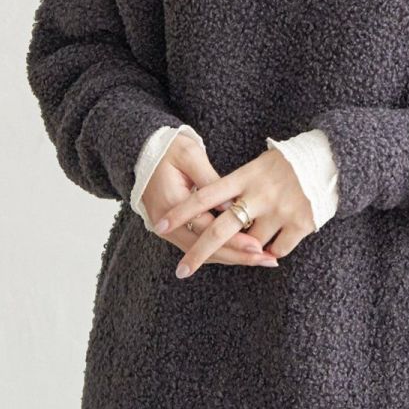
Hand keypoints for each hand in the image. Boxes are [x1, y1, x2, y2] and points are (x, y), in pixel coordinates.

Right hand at [142, 132, 273, 268]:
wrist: (143, 153)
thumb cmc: (170, 149)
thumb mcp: (190, 155)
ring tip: (262, 260)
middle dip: (238, 256)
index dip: (233, 239)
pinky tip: (244, 254)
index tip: (257, 245)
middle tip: (266, 259)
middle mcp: (168, 223)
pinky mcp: (175, 230)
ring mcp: (169, 229)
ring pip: (203, 253)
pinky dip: (222, 252)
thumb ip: (209, 180)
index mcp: (172, 203)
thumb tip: (231, 204)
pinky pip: (200, 246)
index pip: (207, 229)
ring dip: (233, 258)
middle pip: (206, 249)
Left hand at [155, 145, 314, 278]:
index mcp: (246, 176)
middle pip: (222, 229)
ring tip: (248, 245)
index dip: (182, 211)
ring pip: (251, 244)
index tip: (160, 223)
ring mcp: (281, 210)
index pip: (206, 194)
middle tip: (182, 270)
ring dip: (246, 248)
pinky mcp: (301, 223)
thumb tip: (213, 213)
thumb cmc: (288, 164)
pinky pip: (277, 250)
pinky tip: (269, 250)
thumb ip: (236, 186)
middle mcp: (260, 194)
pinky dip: (270, 253)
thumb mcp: (258, 165)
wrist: (331, 159)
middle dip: (199, 252)